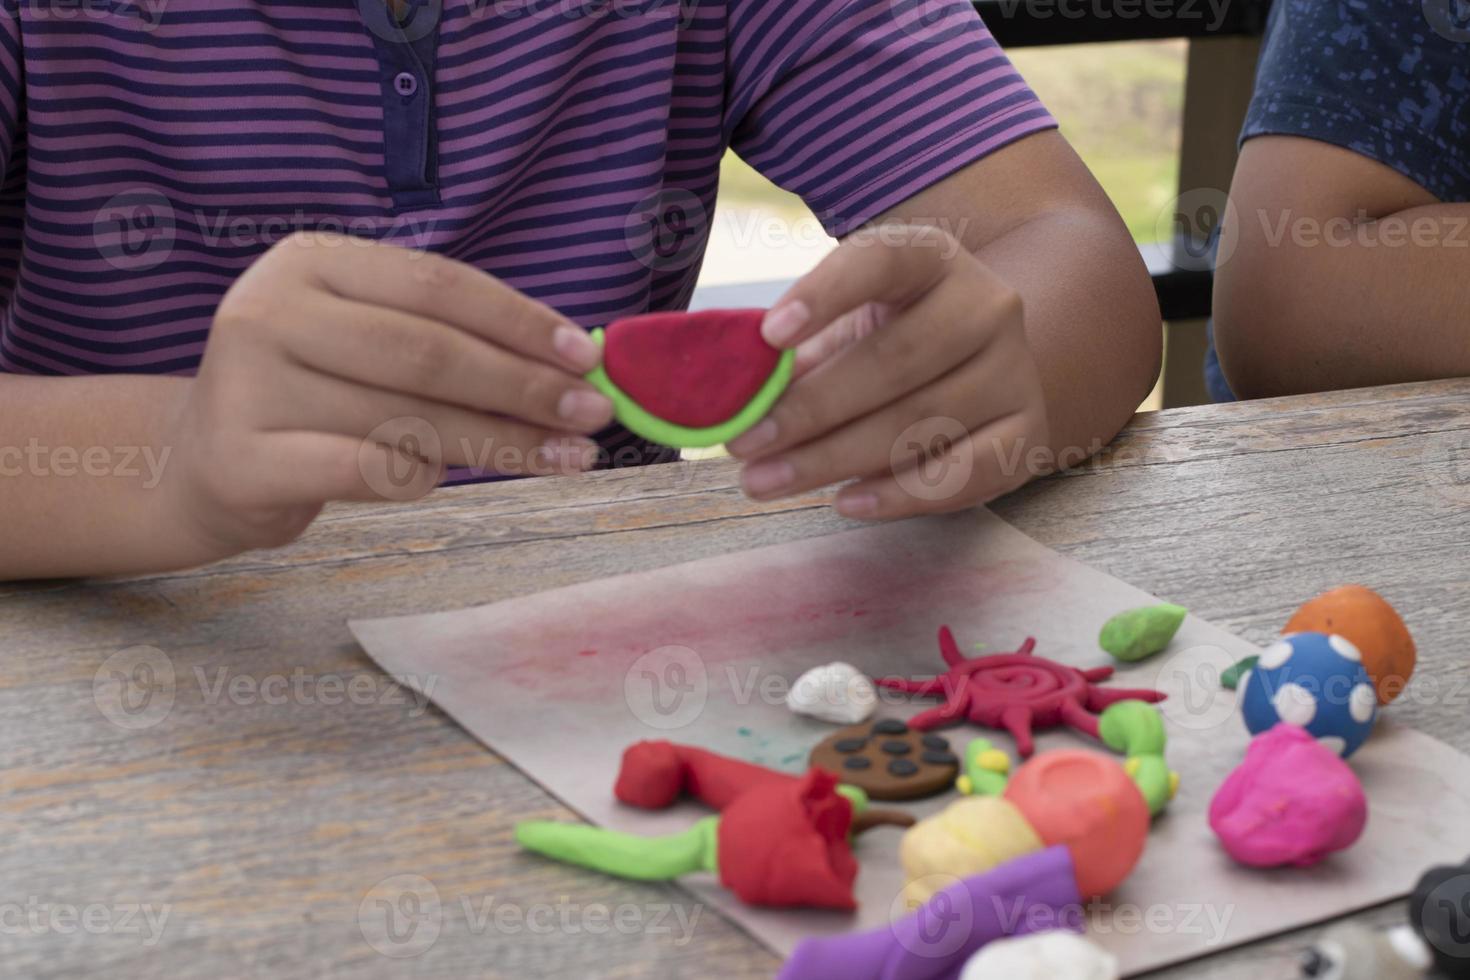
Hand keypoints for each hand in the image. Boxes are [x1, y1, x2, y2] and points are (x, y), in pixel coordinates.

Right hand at [159, 232, 612, 561]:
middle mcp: (269, 310)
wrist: (208, 463)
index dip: (520, 321)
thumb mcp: (370, 344)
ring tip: (563, 457)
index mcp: (309, 261)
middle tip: (593, 416)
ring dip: (499, 441)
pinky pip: (367, 469)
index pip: (438, 284)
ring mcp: (247, 384)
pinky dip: (419, 475)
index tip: (587, 359)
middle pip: (428, 351)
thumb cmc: (317, 398)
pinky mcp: (243, 458)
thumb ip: (451, 340)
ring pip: (406, 416)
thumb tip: (574, 366)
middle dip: (524, 387)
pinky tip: (439, 477)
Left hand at [727, 223, 1048, 519]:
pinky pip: (964, 474)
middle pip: (894, 360)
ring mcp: (1014, 370)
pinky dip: (900, 494)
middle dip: (809, 409)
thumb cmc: (889, 337)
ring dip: (833, 459)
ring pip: (919, 423)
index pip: (880, 261)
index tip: (769, 336)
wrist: (983, 361)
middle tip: (744, 444)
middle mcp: (986, 306)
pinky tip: (845, 502)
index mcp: (932, 259)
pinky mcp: (1029, 431)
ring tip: (765, 482)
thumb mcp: (846, 324)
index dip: (824, 295)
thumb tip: (735, 395)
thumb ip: (798, 351)